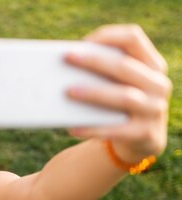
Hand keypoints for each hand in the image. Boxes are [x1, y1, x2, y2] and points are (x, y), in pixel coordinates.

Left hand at [66, 24, 170, 159]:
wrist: (140, 139)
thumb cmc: (119, 104)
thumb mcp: (120, 84)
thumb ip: (103, 72)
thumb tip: (64, 69)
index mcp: (152, 64)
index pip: (133, 38)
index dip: (107, 36)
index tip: (82, 42)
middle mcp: (158, 84)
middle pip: (125, 66)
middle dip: (94, 61)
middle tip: (67, 58)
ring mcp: (154, 109)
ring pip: (124, 96)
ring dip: (94, 93)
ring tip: (67, 91)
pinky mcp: (145, 133)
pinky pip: (115, 130)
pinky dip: (93, 128)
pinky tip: (72, 127)